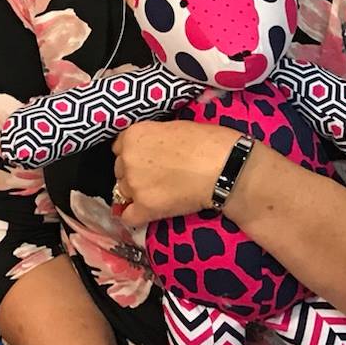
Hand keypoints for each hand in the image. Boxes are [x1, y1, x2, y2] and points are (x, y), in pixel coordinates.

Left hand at [112, 120, 240, 229]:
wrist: (224, 167)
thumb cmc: (207, 141)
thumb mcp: (172, 127)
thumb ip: (153, 137)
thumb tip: (151, 148)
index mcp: (133, 135)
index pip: (120, 148)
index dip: (134, 155)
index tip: (147, 160)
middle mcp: (127, 159)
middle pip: (121, 170)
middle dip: (135, 173)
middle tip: (157, 176)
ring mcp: (134, 184)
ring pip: (124, 192)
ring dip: (137, 193)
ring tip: (160, 193)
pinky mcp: (145, 207)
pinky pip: (128, 217)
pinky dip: (135, 216)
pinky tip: (145, 213)